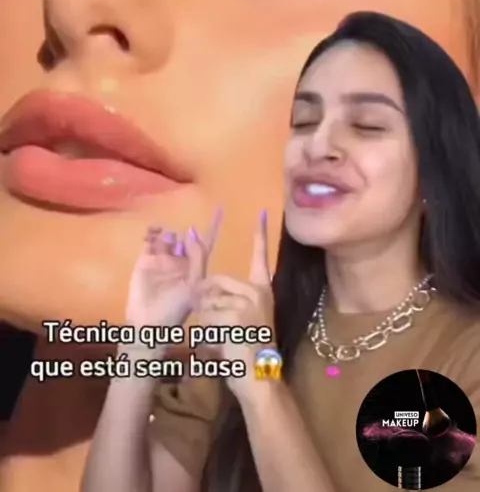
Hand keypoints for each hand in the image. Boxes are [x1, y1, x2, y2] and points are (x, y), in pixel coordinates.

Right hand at [126, 211, 221, 332]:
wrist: (149, 324)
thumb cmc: (176, 308)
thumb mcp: (194, 284)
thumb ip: (198, 258)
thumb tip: (192, 232)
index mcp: (193, 269)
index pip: (202, 246)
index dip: (208, 230)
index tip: (217, 211)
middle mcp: (178, 263)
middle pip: (181, 240)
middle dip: (181, 235)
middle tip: (177, 241)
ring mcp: (161, 261)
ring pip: (165, 238)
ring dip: (167, 233)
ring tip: (165, 239)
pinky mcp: (144, 261)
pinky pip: (149, 242)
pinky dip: (151, 233)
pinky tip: (153, 232)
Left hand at [196, 211, 274, 397]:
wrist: (258, 378)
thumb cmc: (245, 351)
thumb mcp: (240, 320)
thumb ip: (227, 299)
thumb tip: (199, 284)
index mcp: (261, 290)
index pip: (261, 257)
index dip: (260, 235)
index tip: (263, 212)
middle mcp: (258, 292)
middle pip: (214, 281)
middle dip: (204, 304)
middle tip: (219, 329)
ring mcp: (249, 302)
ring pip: (207, 299)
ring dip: (205, 321)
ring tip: (223, 338)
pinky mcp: (238, 315)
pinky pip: (207, 315)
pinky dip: (207, 331)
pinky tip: (223, 344)